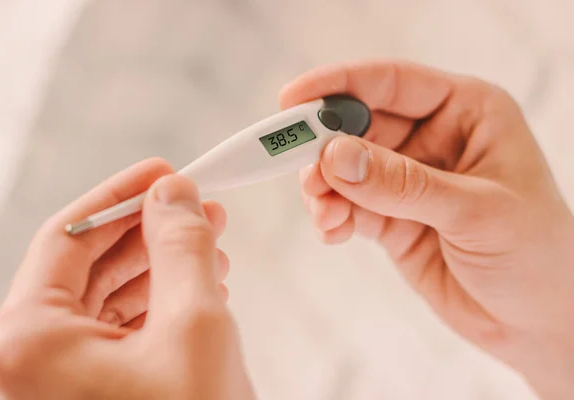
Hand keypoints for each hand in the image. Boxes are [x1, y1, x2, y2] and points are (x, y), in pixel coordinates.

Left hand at [0, 158, 254, 399]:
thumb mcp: (196, 324)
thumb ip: (182, 246)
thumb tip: (174, 194)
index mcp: (27, 341)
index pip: (68, 237)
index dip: (122, 196)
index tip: (164, 172)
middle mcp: (26, 365)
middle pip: (88, 268)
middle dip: (150, 232)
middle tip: (197, 206)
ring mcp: (54, 388)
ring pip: (105, 301)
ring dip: (160, 267)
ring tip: (210, 245)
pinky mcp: (87, 399)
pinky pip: (116, 336)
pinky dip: (158, 307)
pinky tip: (197, 289)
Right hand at [281, 61, 573, 398]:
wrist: (536, 321)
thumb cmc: (537, 255)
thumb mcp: (475, 211)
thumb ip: (403, 184)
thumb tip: (335, 157)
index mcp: (467, 113)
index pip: (392, 83)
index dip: (339, 85)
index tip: (293, 99)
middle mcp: (432, 140)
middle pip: (358, 126)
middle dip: (323, 146)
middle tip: (297, 167)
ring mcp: (408, 181)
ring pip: (345, 170)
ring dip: (324, 188)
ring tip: (323, 212)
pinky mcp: (392, 218)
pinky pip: (348, 208)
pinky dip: (332, 217)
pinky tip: (332, 231)